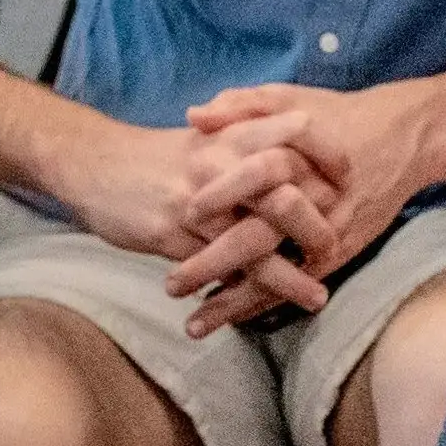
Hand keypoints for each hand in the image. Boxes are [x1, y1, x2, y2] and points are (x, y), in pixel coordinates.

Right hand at [48, 118, 331, 278]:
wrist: (92, 163)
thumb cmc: (154, 156)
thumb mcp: (204, 136)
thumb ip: (246, 141)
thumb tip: (295, 160)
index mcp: (231, 135)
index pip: (295, 135)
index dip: (329, 157)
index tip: (354, 179)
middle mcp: (219, 164)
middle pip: (285, 192)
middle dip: (317, 225)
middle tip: (339, 247)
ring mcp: (197, 201)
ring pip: (254, 241)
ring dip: (288, 276)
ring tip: (317, 298)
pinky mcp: (172, 233)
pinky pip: (215, 269)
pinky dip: (240, 294)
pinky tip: (258, 311)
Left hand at [167, 78, 445, 333]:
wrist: (402, 137)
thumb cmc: (336, 114)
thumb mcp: (288, 97)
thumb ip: (239, 105)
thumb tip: (191, 116)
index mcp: (298, 153)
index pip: (257, 174)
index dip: (221, 192)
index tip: (184, 212)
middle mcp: (313, 196)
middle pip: (261, 236)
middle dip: (214, 264)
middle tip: (172, 285)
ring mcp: (327, 229)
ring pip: (278, 273)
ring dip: (235, 302)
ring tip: (193, 324)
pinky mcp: (339, 249)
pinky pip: (299, 283)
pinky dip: (266, 303)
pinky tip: (233, 320)